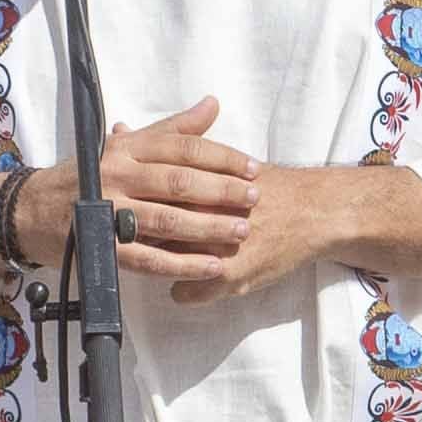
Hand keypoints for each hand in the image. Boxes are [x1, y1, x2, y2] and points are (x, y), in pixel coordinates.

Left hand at [103, 95, 345, 300]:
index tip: (111, 204)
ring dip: (154, 265)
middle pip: (148, 230)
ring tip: (158, 260)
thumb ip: (166, 144)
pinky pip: (186, 293)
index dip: (122, 201)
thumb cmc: (262, 184)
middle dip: (131, 235)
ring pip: (162, 265)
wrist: (311, 210)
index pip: (139, 196)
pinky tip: (185, 286)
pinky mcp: (225, 276)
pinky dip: (184, 291)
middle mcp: (197, 215)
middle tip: (126, 234)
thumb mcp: (212, 156)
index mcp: (190, 185)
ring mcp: (210, 248)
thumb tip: (119, 129)